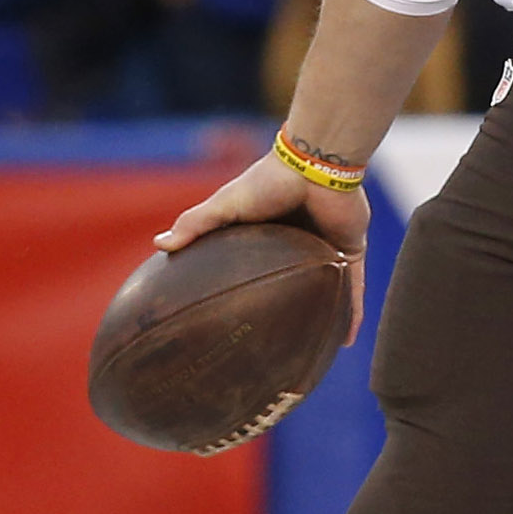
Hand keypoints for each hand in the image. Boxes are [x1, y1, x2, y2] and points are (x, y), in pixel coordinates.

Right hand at [155, 142, 366, 332]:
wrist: (315, 164)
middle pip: (295, 281)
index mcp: (269, 231)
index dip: (249, 286)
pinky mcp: (350, 248)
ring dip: (324, 315)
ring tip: (313, 349)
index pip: (258, 264)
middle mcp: (300, 241)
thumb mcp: (224, 205)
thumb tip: (159, 245)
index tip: (235, 314)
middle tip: (275, 343)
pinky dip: (351, 312)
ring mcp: (327, 246)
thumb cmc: (268, 181)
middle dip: (289, 308)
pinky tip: (346, 341)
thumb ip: (195, 224)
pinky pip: (353, 286)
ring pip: (326, 288)